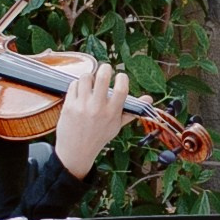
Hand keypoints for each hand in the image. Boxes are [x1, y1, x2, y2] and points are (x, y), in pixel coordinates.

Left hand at [54, 59, 130, 176]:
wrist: (76, 152)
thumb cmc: (98, 137)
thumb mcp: (117, 126)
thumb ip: (131, 110)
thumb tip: (149, 99)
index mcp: (112, 113)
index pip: (122, 88)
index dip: (122, 77)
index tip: (120, 76)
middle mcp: (98, 108)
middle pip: (102, 77)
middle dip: (105, 68)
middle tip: (105, 69)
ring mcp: (82, 106)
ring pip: (86, 77)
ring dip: (89, 77)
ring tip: (90, 82)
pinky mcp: (69, 105)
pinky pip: (73, 85)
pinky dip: (78, 85)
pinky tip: (80, 91)